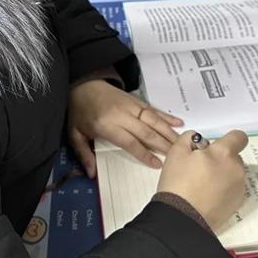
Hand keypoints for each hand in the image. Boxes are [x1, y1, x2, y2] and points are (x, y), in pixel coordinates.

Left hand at [68, 80, 182, 177]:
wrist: (82, 83)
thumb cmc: (79, 110)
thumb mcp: (75, 134)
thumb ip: (84, 154)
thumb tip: (91, 173)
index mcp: (107, 125)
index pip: (130, 142)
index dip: (145, 154)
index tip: (158, 165)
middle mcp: (122, 115)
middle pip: (146, 132)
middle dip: (163, 145)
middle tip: (178, 156)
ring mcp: (130, 106)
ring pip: (153, 120)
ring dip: (169, 131)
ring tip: (182, 142)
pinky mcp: (135, 100)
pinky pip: (153, 109)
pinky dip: (166, 116)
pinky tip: (178, 122)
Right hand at [156, 130, 247, 231]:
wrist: (182, 217)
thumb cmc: (178, 184)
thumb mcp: (175, 153)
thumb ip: (188, 138)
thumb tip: (196, 139)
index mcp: (223, 153)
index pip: (238, 137)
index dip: (229, 139)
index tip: (217, 146)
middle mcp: (236, 168)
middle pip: (234, 156)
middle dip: (221, 159)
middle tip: (201, 168)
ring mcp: (239, 187)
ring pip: (233, 173)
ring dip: (223, 174)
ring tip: (202, 185)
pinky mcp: (237, 202)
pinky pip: (233, 189)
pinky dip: (224, 189)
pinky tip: (207, 196)